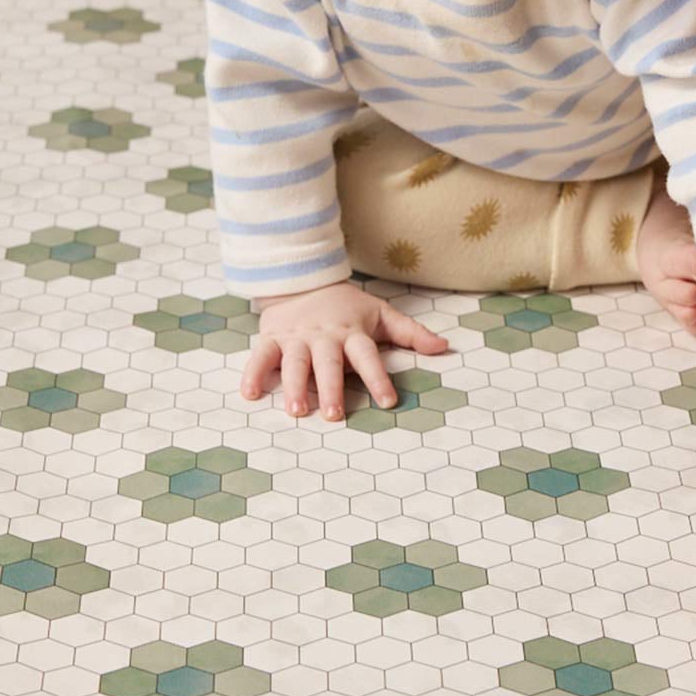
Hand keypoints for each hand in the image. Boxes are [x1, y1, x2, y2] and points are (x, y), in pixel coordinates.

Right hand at [240, 280, 447, 421]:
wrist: (304, 280)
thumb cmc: (347, 307)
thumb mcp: (380, 314)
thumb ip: (410, 333)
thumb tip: (444, 348)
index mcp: (352, 332)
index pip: (367, 356)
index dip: (378, 377)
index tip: (389, 401)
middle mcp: (324, 336)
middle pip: (328, 363)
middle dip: (332, 388)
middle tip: (335, 416)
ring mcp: (297, 337)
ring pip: (295, 362)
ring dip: (294, 386)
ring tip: (296, 411)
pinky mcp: (272, 338)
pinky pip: (261, 356)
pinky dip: (253, 373)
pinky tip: (250, 394)